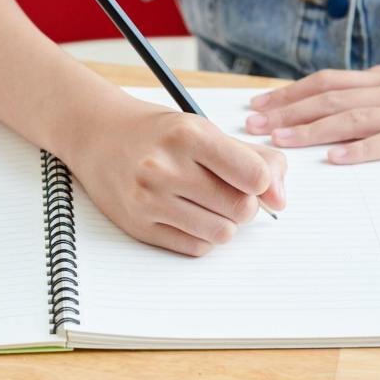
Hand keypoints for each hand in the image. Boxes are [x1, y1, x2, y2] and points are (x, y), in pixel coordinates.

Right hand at [67, 99, 286, 256]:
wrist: (99, 135)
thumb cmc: (159, 133)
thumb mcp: (207, 130)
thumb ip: (254, 159)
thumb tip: (280, 200)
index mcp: (189, 135)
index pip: (255, 175)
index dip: (262, 182)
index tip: (252, 178)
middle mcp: (165, 167)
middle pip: (242, 208)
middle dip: (245, 204)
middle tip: (228, 191)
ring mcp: (148, 200)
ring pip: (222, 234)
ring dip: (225, 223)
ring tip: (208, 204)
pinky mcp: (138, 226)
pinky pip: (197, 248)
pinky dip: (203, 236)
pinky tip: (189, 215)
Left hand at [246, 66, 379, 163]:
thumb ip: (373, 95)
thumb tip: (331, 106)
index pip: (326, 83)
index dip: (289, 94)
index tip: (259, 105)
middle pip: (330, 98)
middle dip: (288, 111)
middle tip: (254, 125)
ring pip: (353, 117)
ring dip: (313, 129)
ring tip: (281, 141)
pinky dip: (361, 149)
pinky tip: (336, 158)